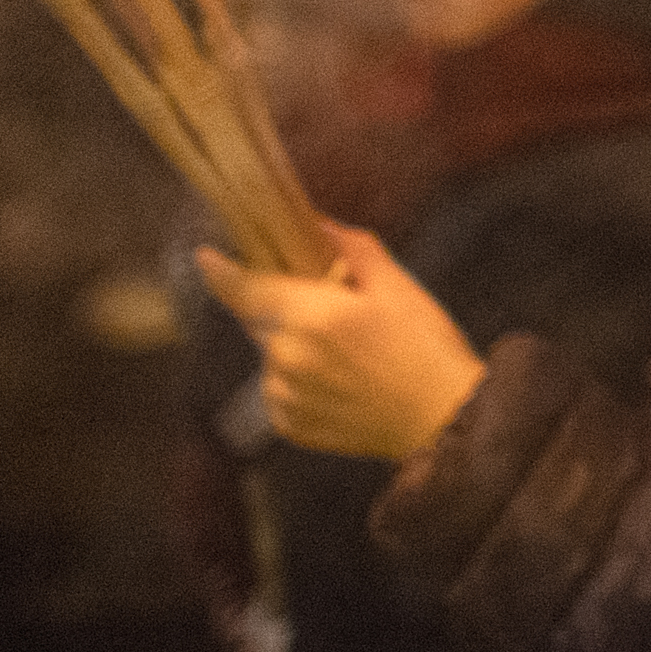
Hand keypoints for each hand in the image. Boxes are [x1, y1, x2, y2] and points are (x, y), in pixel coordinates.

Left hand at [194, 225, 484, 461]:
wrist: (444, 420)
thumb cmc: (426, 349)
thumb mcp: (397, 286)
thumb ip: (352, 249)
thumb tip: (319, 225)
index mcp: (311, 316)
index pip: (246, 288)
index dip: (220, 272)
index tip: (206, 257)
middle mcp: (289, 357)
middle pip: (262, 320)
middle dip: (284, 309)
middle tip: (334, 315)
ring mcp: (287, 395)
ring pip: (272, 357)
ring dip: (294, 348)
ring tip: (349, 357)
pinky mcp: (292, 426)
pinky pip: (281, 392)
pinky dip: (300, 382)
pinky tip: (342, 384)